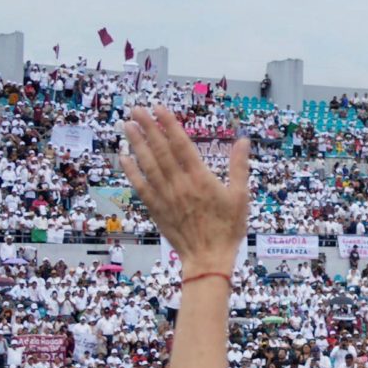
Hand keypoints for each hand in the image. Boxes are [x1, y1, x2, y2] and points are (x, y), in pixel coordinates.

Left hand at [121, 107, 250, 274]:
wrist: (209, 259)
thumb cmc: (228, 228)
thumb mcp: (241, 196)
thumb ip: (238, 167)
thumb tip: (243, 140)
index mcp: (201, 178)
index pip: (181, 144)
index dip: (169, 125)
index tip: (159, 108)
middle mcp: (180, 184)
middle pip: (160, 150)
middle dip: (147, 127)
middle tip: (136, 109)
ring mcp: (165, 196)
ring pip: (147, 165)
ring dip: (136, 144)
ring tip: (126, 125)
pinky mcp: (156, 209)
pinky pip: (140, 186)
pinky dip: (131, 171)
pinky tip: (123, 157)